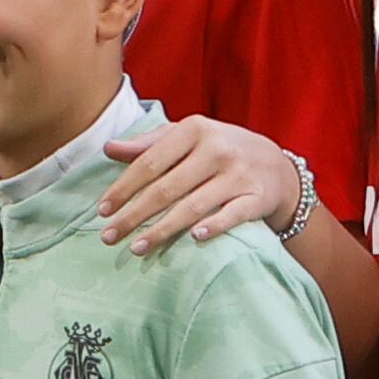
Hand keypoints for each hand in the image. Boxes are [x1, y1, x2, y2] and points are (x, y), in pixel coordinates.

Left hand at [98, 115, 304, 256]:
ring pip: (193, 205)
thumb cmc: (219, 151)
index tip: (102, 210)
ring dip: (162, 229)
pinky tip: (193, 238)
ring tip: (135, 248)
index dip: (123, 188)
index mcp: (194, 130)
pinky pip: (232, 215)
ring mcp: (238, 174)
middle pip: (166, 188)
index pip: (149, 162)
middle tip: (109, 237)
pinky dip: (214, 226)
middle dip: (134, 215)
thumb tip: (109, 148)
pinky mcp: (257, 196)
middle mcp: (217, 149)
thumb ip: (149, 144)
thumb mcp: (188, 138)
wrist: (276, 165)